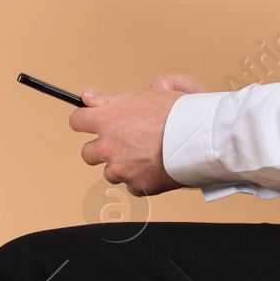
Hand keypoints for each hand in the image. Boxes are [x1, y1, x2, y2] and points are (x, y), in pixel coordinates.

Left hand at [67, 76, 200, 194]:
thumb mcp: (146, 93)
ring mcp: (121, 169)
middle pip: (87, 153)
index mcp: (107, 121)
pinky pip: (131, 185)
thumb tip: (89, 96)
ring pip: (110, 171)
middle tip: (121, 142)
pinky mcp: (137, 186)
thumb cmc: (179, 113)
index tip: (90, 121)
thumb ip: (111, 98)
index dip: (84, 120)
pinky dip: (140, 179)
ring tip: (146, 154)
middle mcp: (109, 147)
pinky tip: (156, 166)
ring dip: (122, 165)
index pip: (76, 121)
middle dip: (101, 148)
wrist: (203, 138)